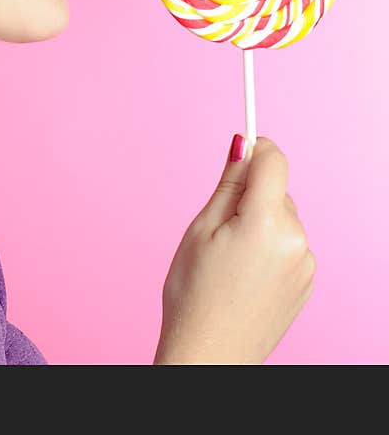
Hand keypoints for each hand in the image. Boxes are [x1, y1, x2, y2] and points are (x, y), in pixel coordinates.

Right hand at [154, 135, 315, 364]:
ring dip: (259, 221)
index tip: (237, 152)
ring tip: (228, 257)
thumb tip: (243, 144)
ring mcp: (306, 264)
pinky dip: (268, 246)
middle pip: (276, 190)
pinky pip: (288, 244)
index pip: (274, 161)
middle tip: (216, 228)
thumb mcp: (200, 229)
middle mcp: (296, 240)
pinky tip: (244, 272)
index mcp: (266, 223)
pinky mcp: (306, 282)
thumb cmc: (193, 294)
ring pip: (282, 217)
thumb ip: (228, 184)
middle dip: (249, 195)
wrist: (210, 356)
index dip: (255, 149)